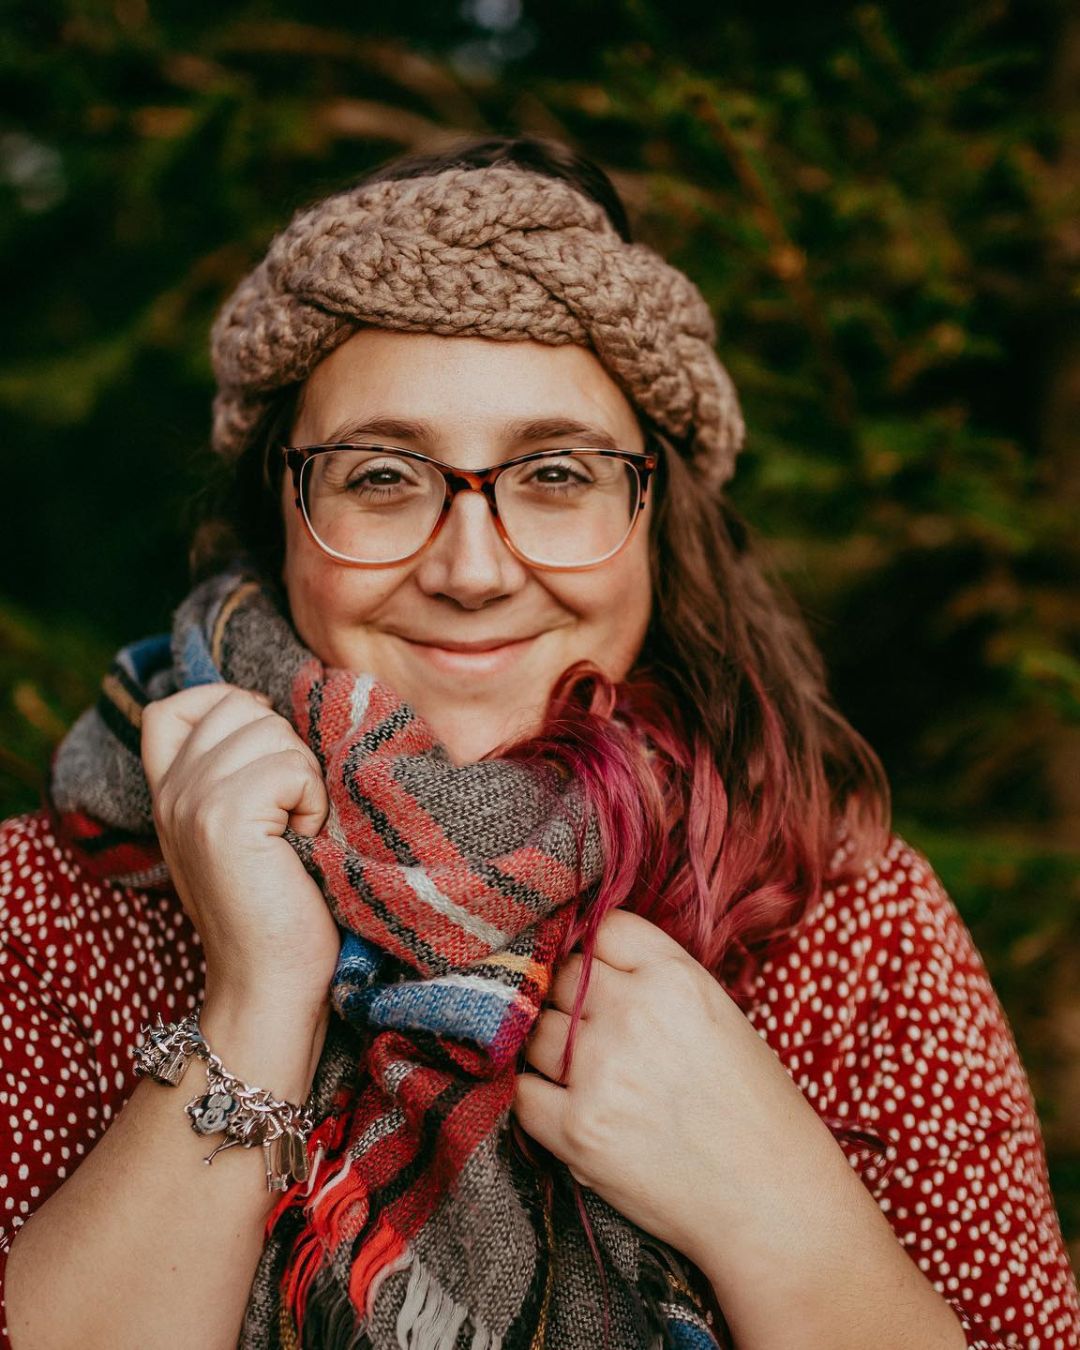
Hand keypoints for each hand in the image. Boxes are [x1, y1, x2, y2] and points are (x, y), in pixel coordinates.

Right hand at [141, 684, 339, 1015]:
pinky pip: (293, 766)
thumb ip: (234, 775)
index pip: (172, 706)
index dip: (226, 705)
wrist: (267, 986)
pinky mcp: (225, 816)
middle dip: (284, 745)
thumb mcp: (239, 833)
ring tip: (296, 831)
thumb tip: (273, 713)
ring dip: (304, 776)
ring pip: (270, 729)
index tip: (267, 751)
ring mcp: (193, 800)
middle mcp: (171, 791)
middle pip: (236, 706)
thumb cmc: (276, 910)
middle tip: (290, 811)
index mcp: (168, 792)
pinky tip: (306, 842)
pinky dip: (314, 801)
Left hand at [512, 909, 833, 1275]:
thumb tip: (590, 964)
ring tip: (583, 1076)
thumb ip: (657, 982)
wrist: (775, 1203)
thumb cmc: (755, 1110)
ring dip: (547, 1050)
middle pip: (559, 977)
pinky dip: (534, 1098)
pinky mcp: (577, 1130)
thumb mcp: (720, 1016)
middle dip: (567, 1000)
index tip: (598, 975)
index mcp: (676, 977)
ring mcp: (600, 1070)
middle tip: (588, 1033)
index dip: (595, 952)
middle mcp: (634, 1013)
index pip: (602, 929)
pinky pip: (522, 1093)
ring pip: (533, 1030)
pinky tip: (563, 1107)